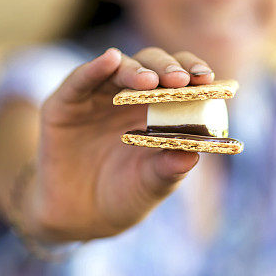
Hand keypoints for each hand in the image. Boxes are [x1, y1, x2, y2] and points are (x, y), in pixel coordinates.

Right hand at [21, 46, 214, 241]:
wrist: (79, 217)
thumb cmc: (125, 195)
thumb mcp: (150, 185)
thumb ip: (168, 170)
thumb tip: (192, 155)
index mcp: (159, 107)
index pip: (180, 78)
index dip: (194, 72)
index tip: (208, 79)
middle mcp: (130, 94)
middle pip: (152, 66)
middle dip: (168, 69)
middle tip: (181, 79)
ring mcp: (97, 95)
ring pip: (119, 68)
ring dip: (137, 70)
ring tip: (150, 80)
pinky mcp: (66, 102)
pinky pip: (80, 80)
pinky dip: (94, 68)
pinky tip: (109, 59)